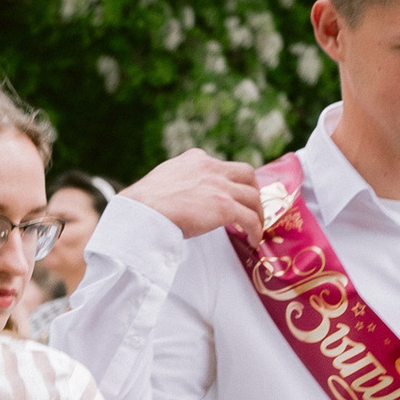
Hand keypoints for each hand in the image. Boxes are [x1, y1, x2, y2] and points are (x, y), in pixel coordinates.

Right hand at [126, 151, 264, 241]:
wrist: (141, 211)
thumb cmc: (145, 202)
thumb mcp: (164, 178)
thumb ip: (180, 179)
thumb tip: (182, 194)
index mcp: (195, 159)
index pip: (222, 164)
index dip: (231, 181)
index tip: (233, 194)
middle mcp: (211, 167)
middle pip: (247, 174)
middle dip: (253, 191)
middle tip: (251, 208)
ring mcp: (220, 186)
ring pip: (253, 197)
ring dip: (258, 213)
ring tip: (255, 228)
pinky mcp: (224, 206)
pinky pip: (251, 219)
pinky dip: (256, 230)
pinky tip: (253, 241)